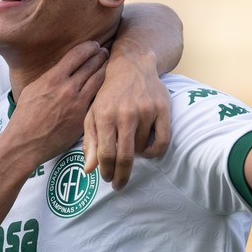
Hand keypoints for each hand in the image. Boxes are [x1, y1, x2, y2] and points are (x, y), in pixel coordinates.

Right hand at [8, 41, 107, 164]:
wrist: (26, 142)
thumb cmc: (25, 117)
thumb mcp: (33, 89)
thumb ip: (50, 78)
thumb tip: (61, 70)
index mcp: (53, 78)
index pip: (78, 54)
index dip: (89, 47)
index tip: (95, 45)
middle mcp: (68, 88)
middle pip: (92, 65)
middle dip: (101, 56)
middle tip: (106, 52)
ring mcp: (78, 104)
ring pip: (99, 81)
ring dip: (106, 71)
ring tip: (111, 66)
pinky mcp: (84, 118)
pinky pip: (98, 100)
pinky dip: (104, 91)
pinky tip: (108, 88)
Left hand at [83, 52, 171, 188]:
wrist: (131, 66)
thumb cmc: (108, 94)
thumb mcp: (93, 114)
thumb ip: (90, 142)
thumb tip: (88, 170)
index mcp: (104, 115)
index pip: (106, 153)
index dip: (106, 171)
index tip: (107, 179)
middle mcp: (125, 113)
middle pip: (125, 156)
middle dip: (121, 175)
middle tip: (119, 185)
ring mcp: (146, 111)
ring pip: (142, 149)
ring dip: (136, 155)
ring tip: (130, 149)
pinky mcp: (162, 109)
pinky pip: (162, 142)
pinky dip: (154, 152)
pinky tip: (147, 151)